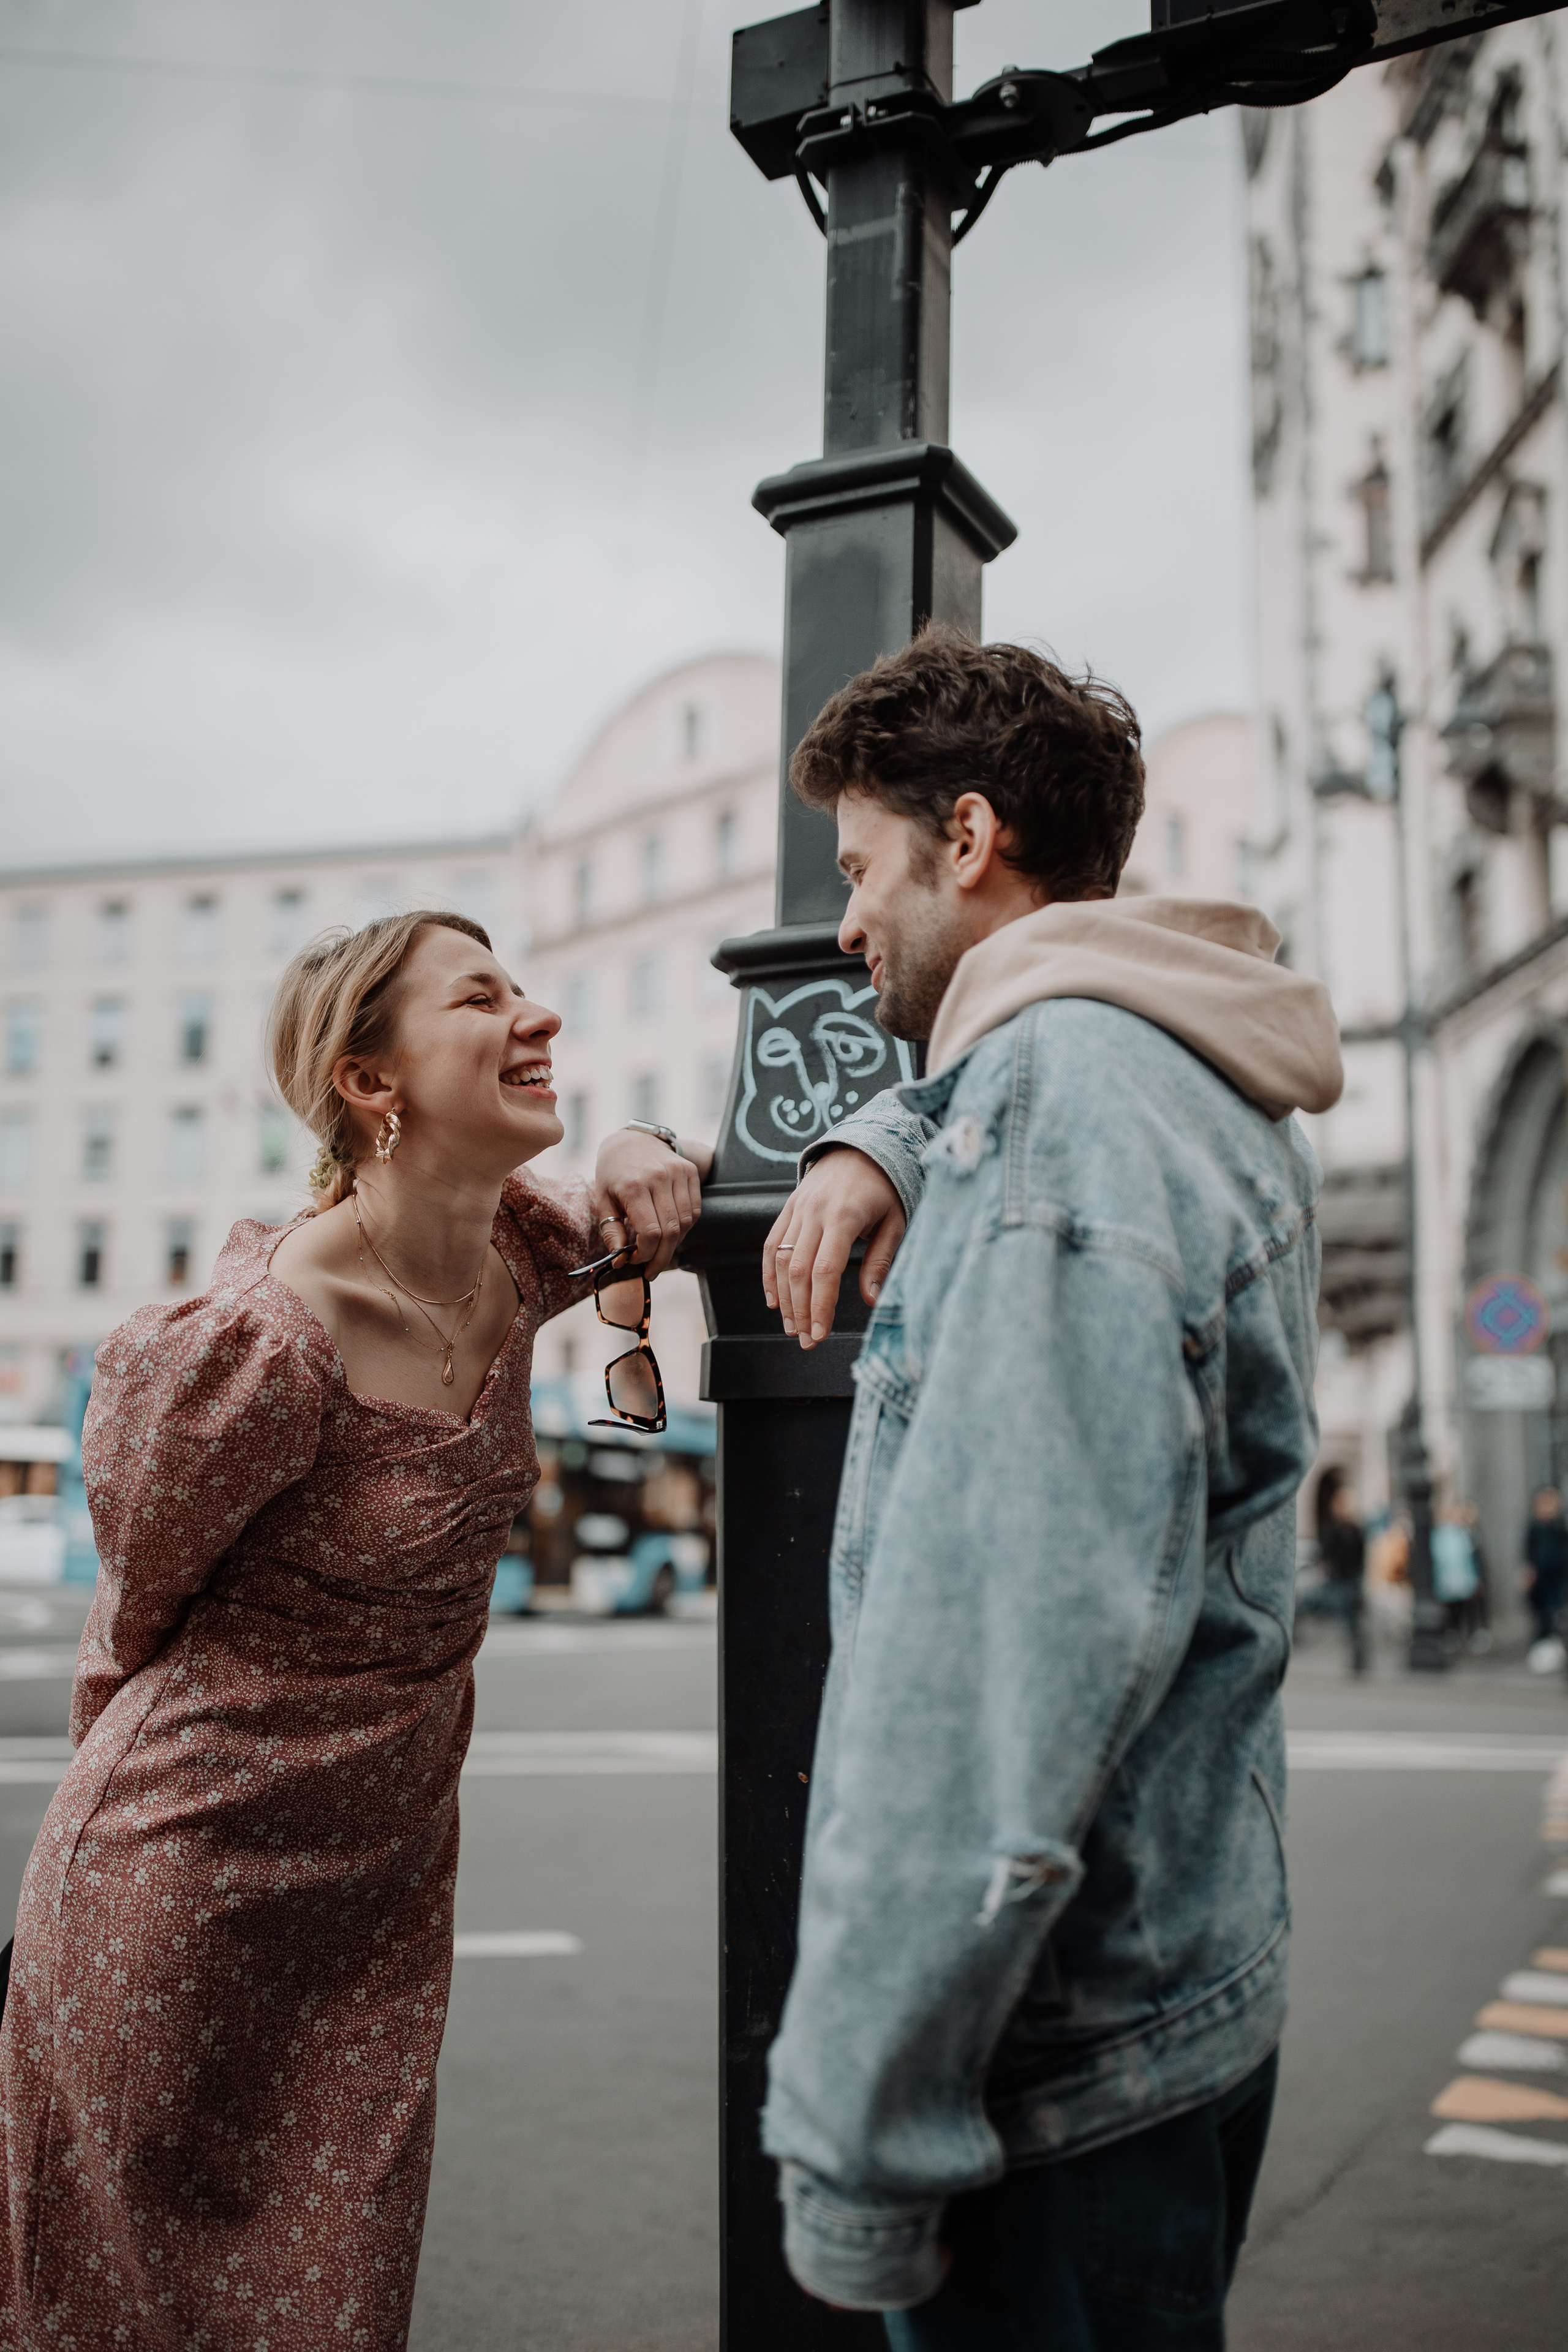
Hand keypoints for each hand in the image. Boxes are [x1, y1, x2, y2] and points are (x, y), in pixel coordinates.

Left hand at [593, 1131, 704, 1278]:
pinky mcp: (690, 1171)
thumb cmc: (613, 1174)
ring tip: (659, 1250)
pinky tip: (670, 1231)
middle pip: (671, 1231)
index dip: (645, 1255)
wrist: (631, 1140)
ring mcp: (678, 1173)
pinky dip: (685, 1227)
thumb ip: (611, 1231)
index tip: (635, 1262)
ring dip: (674, 1244)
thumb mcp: (603, 1200)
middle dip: (661, 1257)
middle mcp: (659, 1177)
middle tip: (652, 1271)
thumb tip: (620, 1260)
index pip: (650, 1232)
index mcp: (634, 1185)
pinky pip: (694, 1210)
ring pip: (686, 1222)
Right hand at [763, 1148, 905, 1348]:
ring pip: (781, 1260)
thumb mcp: (895, 1222)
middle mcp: (815, 1212)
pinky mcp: (789, 1206)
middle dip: (800, 1311)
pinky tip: (774, 1299)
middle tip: (805, 1341)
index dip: (820, 1306)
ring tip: (791, 1327)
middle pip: (799, 1271)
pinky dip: (769, 1274)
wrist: (863, 1145)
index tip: (820, 1334)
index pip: (825, 1271)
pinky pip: (771, 1243)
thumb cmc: (886, 1187)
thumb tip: (873, 1301)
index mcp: (844, 1216)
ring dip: (784, 1298)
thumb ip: (881, 1261)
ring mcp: (798, 1208)